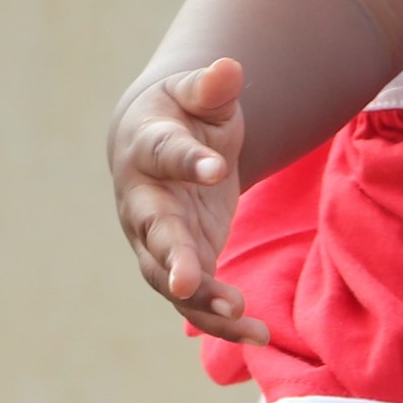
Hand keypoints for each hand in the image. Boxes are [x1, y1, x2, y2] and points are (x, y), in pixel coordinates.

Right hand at [108, 57, 265, 343]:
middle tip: (189, 282)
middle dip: (171, 257)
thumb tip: (229, 67)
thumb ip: (214, 86)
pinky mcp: (182, 261)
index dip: (189, 161)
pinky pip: (195, 298)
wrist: (156, 141)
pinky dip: (221, 319)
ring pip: (169, 276)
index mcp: (148, 149)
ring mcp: (158, 237)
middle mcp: (143, 200)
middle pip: (153, 231)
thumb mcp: (201, 93)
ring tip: (239, 313)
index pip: (167, 154)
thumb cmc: (184, 112)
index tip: (216, 167)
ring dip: (201, 299)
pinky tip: (258, 335)